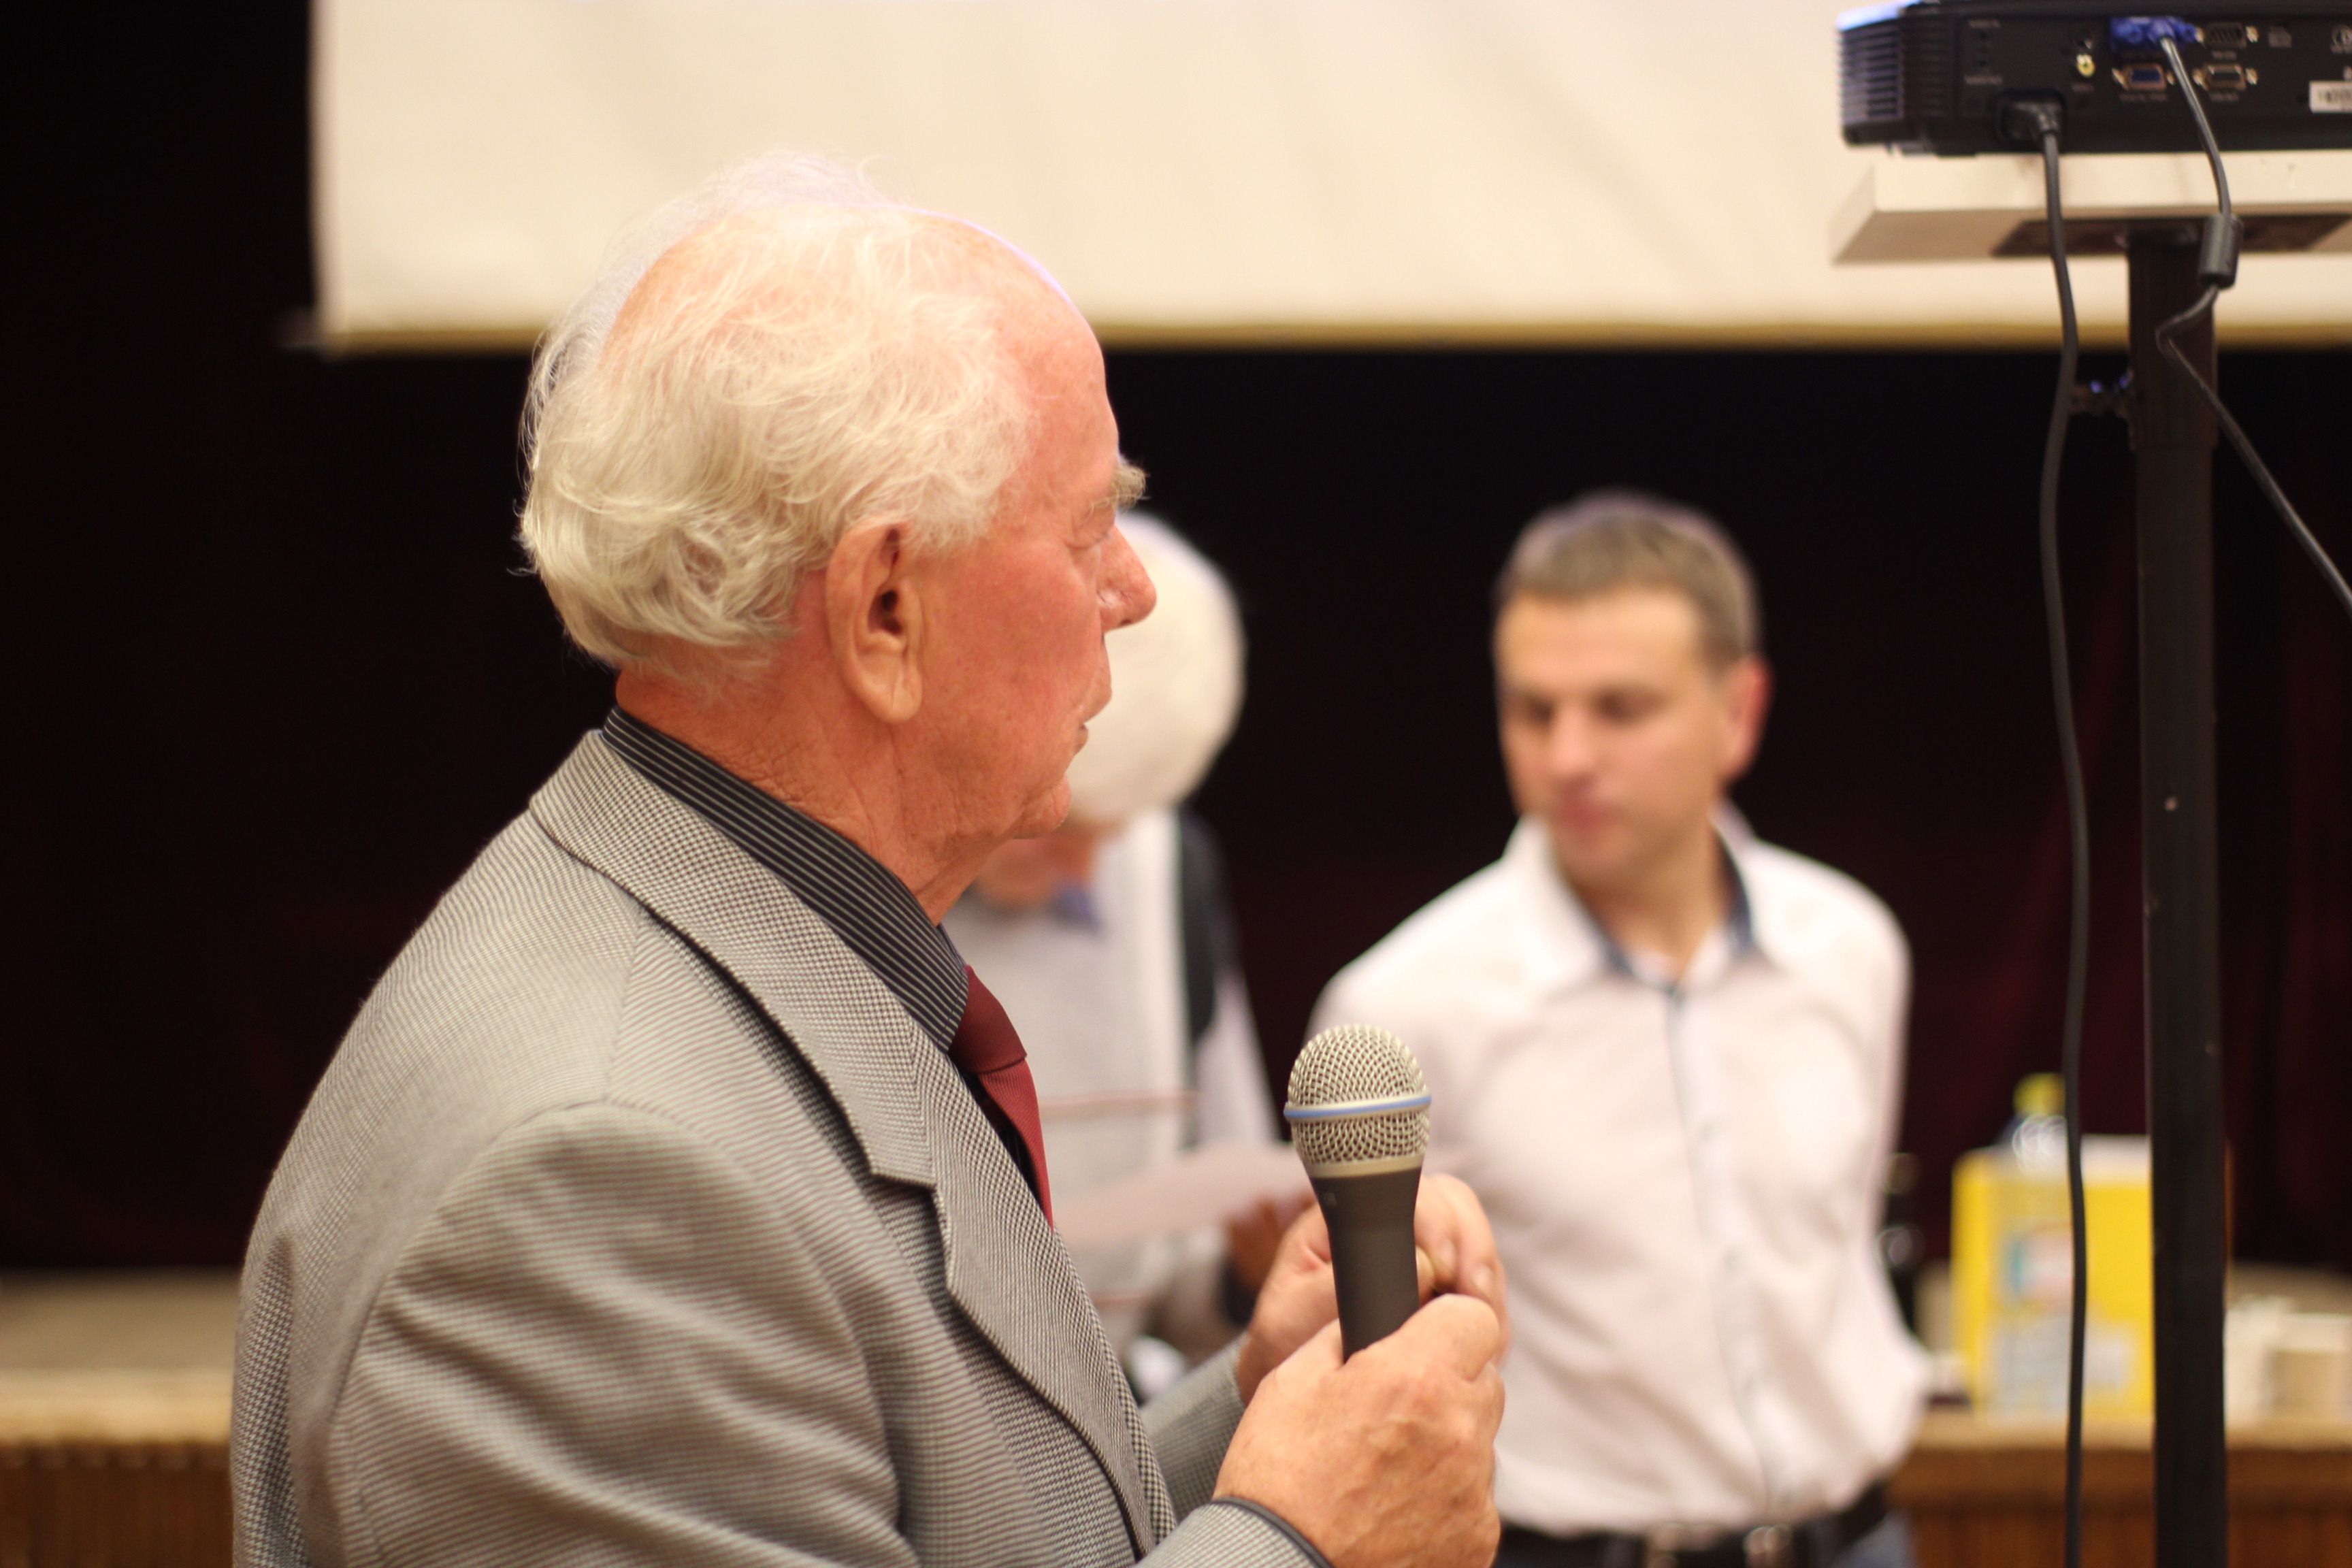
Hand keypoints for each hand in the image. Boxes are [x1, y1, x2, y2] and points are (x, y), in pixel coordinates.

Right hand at [1214, 1295, 1504, 1567]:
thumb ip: (1346, 1336)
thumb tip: (1372, 1314)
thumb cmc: (1276, 1478)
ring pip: (1480, 1442)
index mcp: (1416, 1378)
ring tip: (1385, 1471)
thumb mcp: (1292, 1382)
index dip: (1446, 1324)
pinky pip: (1474, 1499)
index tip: (1424, 1340)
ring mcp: (1474, 1492)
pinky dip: (1445, 1499)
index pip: (1476, 1317)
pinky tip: (1395, 1510)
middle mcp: (1459, 1431)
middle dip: (1448, 1382)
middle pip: (1484, 1379)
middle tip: (1394, 1410)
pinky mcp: (1478, 1540)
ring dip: (1447, 1443)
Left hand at [1234, 1173, 1507, 1401]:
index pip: (1410, 1193)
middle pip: (1458, 1212)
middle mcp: (1394, 1231)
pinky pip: (1488, 1298)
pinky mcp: (1449, 1300)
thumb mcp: (1290, 1319)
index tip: (1442, 1264)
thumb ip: (1335, 1288)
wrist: (1296, 1396)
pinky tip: (1486, 1347)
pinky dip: (1494, 1321)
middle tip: (1474, 1298)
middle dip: (1475, 1252)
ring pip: (1479, 1255)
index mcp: (1350, 1222)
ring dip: (1489, 1290)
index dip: (1436, 1221)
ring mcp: (1427, 1262)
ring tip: (1484, 1331)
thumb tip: (1416, 1265)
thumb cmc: (1285, 1346)